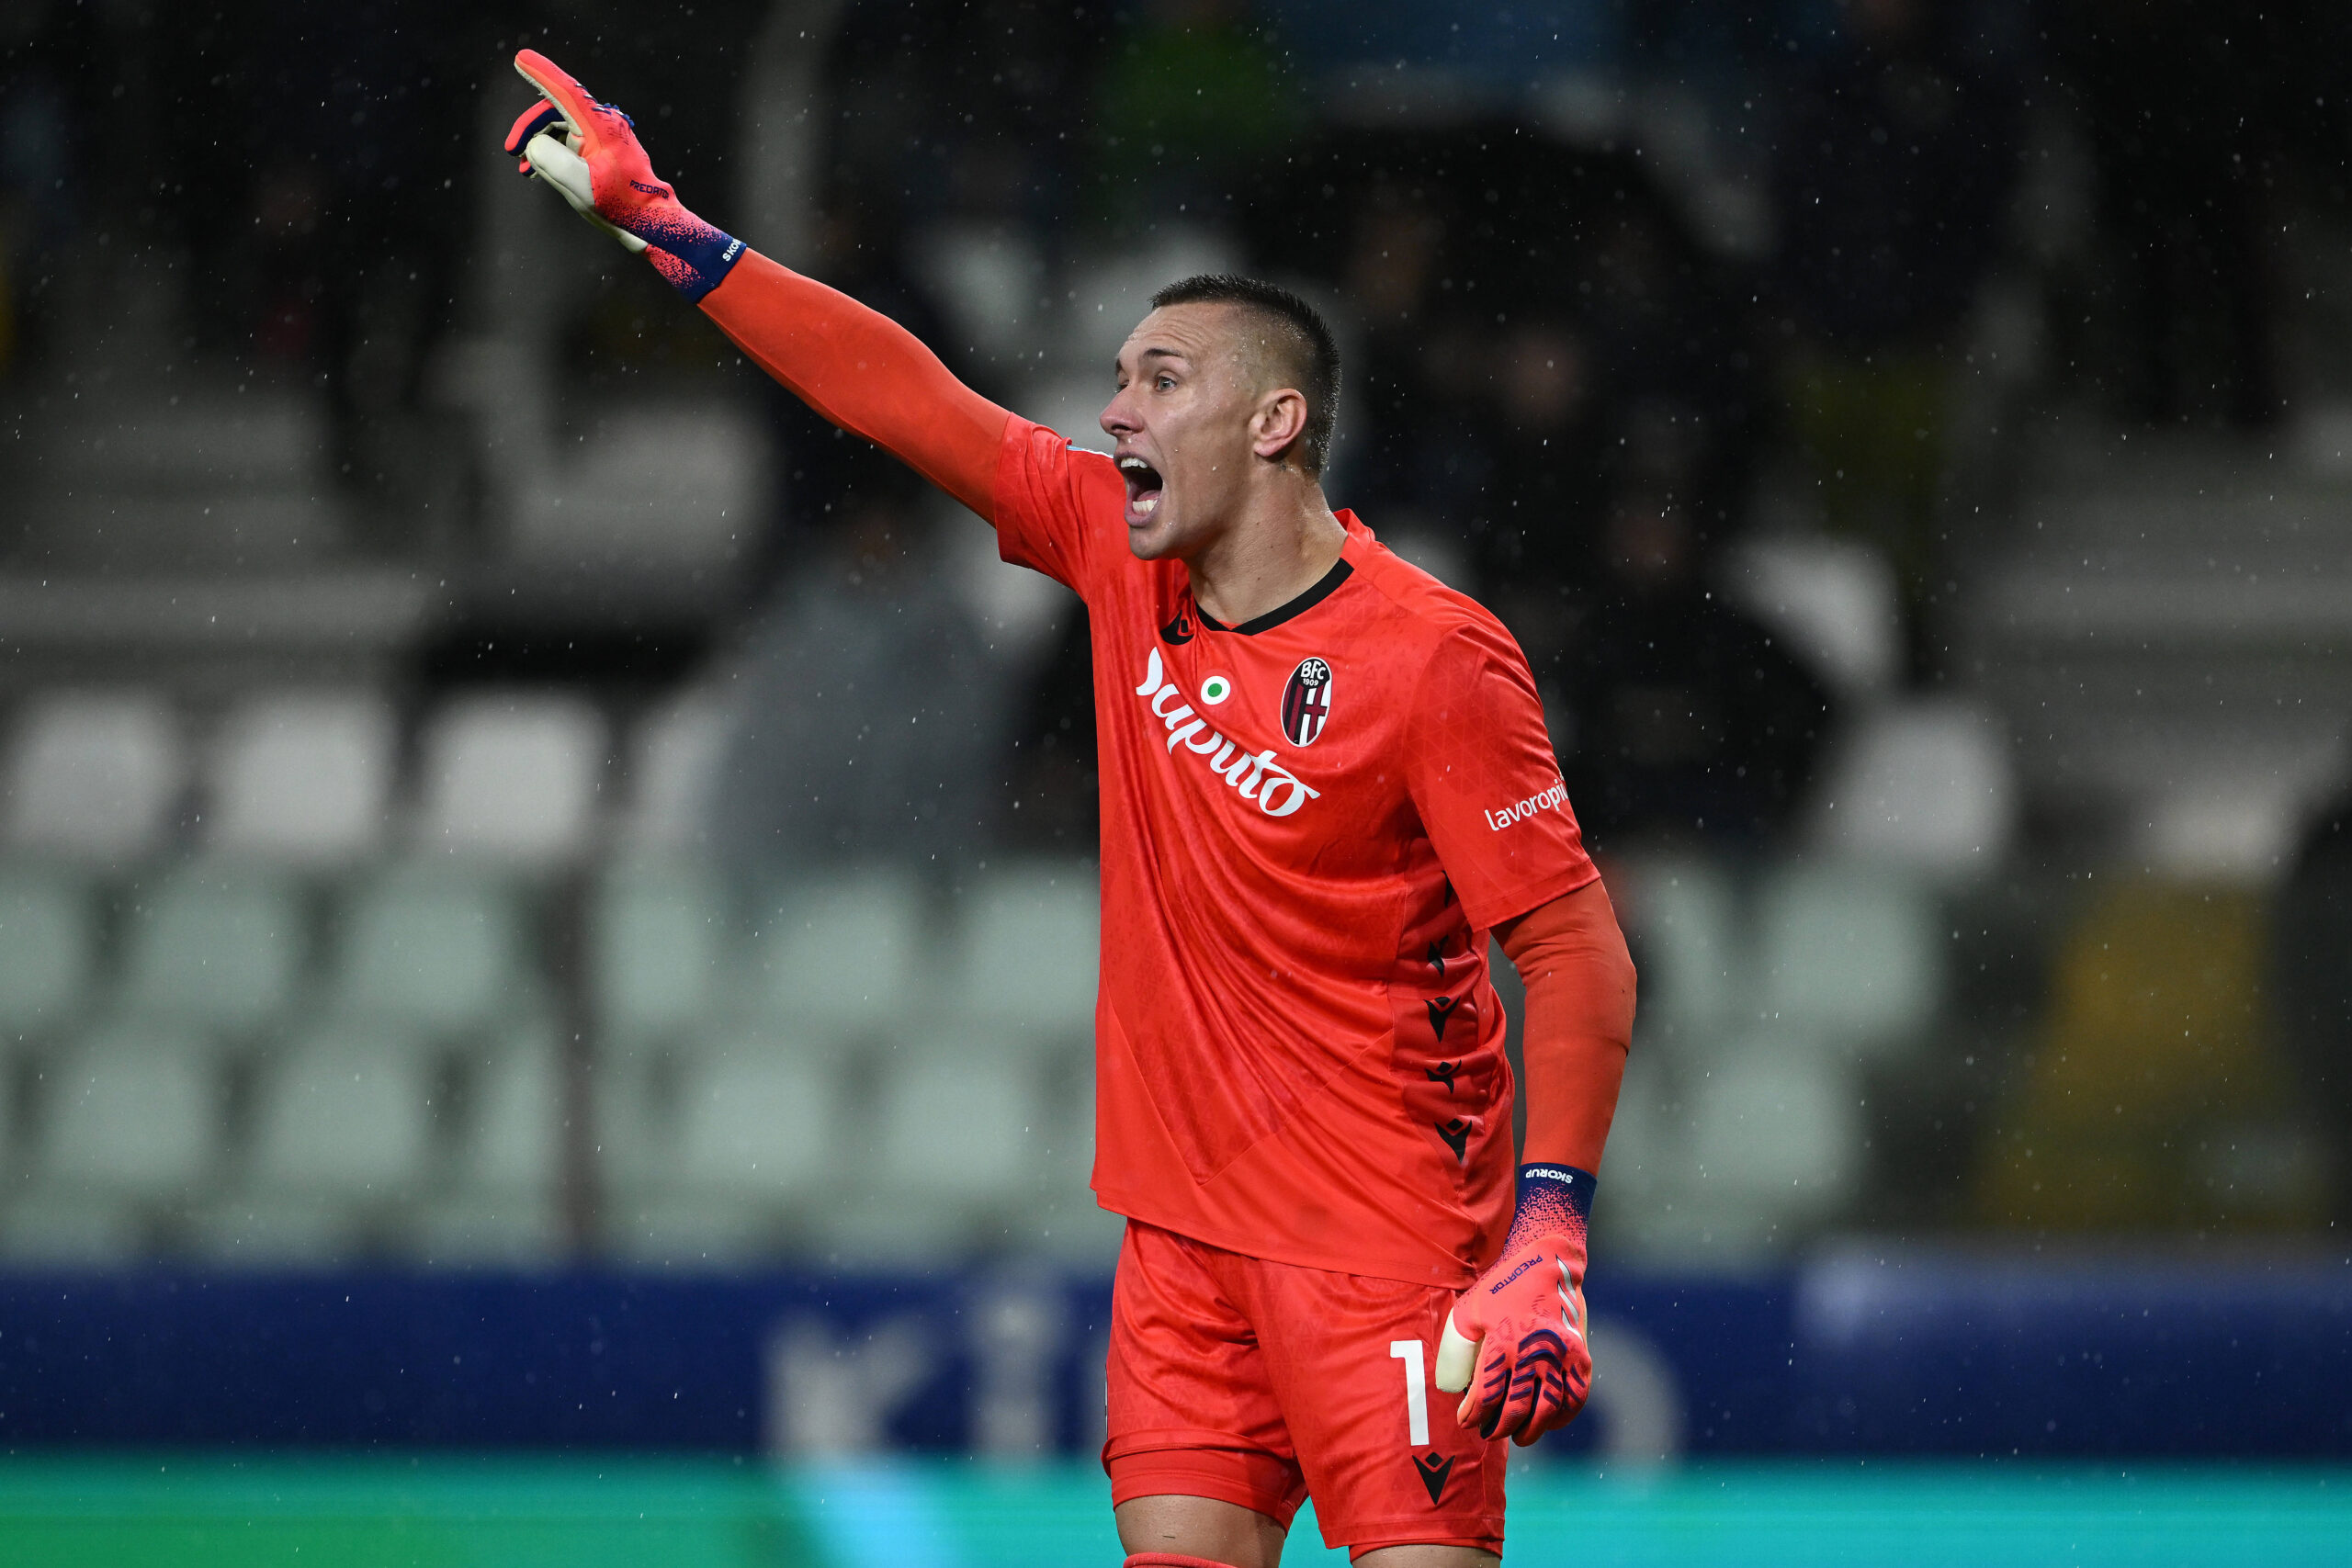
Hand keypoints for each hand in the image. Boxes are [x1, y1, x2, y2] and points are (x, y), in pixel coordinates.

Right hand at [501, 49, 744, 300]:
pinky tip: (538, 170)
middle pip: (556, 109)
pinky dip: (552, 150)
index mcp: (598, 126)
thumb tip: (535, 143)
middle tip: (511, 150)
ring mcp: (604, 134)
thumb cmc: (618, 205)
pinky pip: (571, 139)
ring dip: (538, 142)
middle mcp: (603, 123)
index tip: (520, 58)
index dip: (541, 73)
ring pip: (561, 125)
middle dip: (529, 127)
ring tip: (524, 169)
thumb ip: (549, 159)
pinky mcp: (604, 147)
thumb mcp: (578, 185)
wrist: (648, 222)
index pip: (564, 91)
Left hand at [1434, 1163, 1593, 1445]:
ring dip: (1531, 1431)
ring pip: (1547, 1412)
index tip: (1466, 1422)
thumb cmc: (1502, 1288)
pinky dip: (1561, 1417)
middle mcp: (1534, 1356)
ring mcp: (1561, 1360)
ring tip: (1518, 1437)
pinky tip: (1548, 1421)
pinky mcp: (1581, 1359)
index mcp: (1503, 1345)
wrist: (1548, 1265)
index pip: (1486, 1396)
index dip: (1473, 1415)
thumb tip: (1451, 1387)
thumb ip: (1455, 1349)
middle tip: (1489, 1434)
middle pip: (1516, 1410)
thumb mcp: (1468, 1311)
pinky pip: (1574, 1399)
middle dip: (1499, 1428)